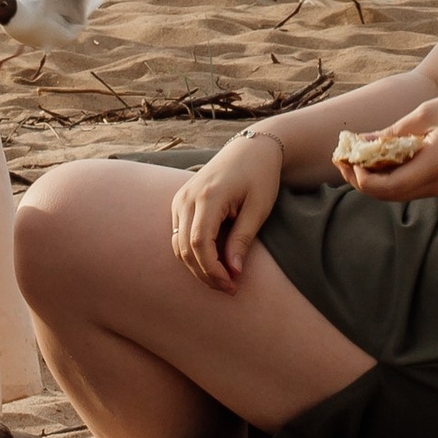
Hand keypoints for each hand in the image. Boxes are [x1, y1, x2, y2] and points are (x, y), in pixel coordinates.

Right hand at [169, 130, 282, 291]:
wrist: (251, 148)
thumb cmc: (260, 176)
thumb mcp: (258, 208)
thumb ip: (243, 239)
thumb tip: (234, 271)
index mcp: (208, 196)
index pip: (200, 243)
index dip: (213, 269)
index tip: (232, 284)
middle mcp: (188, 197)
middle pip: (185, 248)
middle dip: (205, 273)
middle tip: (229, 288)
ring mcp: (181, 198)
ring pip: (178, 244)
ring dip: (197, 266)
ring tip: (222, 279)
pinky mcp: (181, 201)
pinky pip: (179, 234)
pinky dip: (192, 253)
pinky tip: (212, 263)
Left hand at [333, 92, 437, 201]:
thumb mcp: (428, 113)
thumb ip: (396, 131)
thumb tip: (365, 141)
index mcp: (431, 168)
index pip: (385, 187)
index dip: (359, 176)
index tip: (346, 155)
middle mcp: (436, 185)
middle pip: (387, 195)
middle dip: (360, 179)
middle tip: (342, 157)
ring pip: (398, 192)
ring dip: (374, 177)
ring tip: (356, 154)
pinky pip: (411, 185)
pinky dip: (391, 174)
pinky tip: (381, 155)